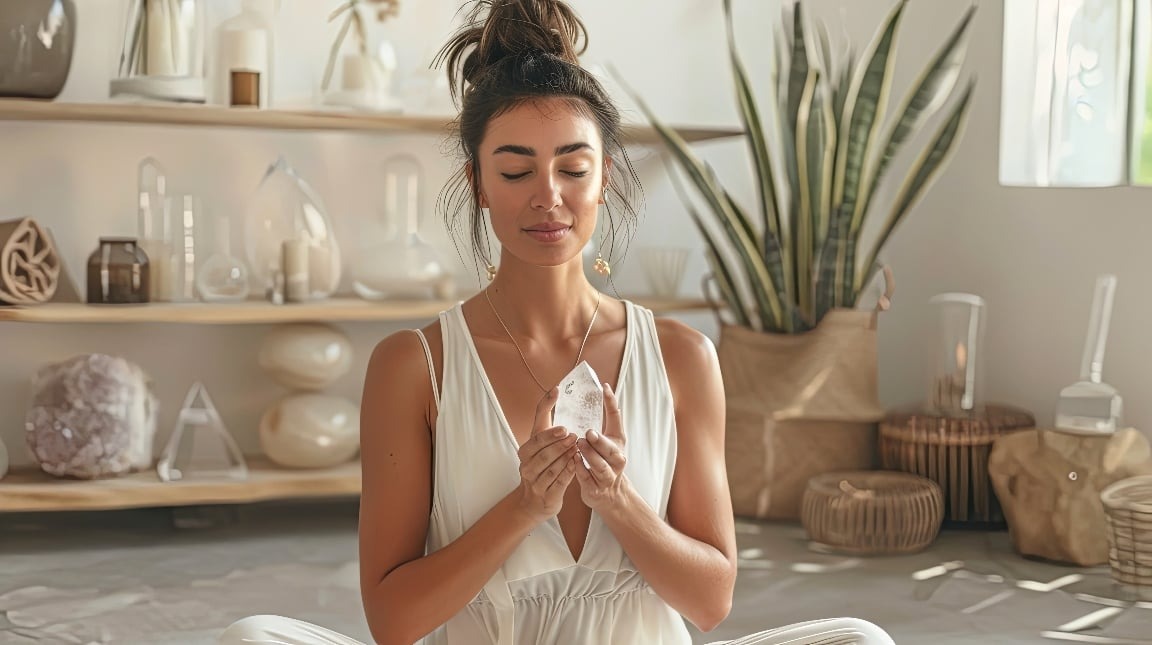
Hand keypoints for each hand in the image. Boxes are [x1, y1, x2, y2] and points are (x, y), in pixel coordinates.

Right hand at [515, 387, 578, 522]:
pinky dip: (568, 473)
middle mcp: (527, 465)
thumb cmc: (541, 466)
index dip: (549, 427)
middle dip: (558, 443)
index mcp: (526, 451)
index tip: (563, 420)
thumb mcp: (541, 444)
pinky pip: (558, 482)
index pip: (536, 436)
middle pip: (543, 452)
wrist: (534, 502)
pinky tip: (576, 465)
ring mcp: (534, 482)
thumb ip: (547, 421)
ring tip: (577, 448)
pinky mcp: (546, 496)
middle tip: (573, 435)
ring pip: (551, 468)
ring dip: (565, 457)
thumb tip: (556, 389)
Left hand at [574, 383, 628, 509]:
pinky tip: (573, 462)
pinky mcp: (596, 488)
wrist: (608, 495)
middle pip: (611, 449)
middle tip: (589, 432)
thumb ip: (602, 422)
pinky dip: (580, 470)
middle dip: (600, 441)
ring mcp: (609, 475)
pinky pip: (587, 478)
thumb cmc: (604, 461)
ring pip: (600, 466)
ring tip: (579, 446)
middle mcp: (617, 458)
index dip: (612, 403)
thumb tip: (595, 392)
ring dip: (589, 456)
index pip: (617, 419)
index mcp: (618, 441)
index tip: (605, 387)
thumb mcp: (607, 441)